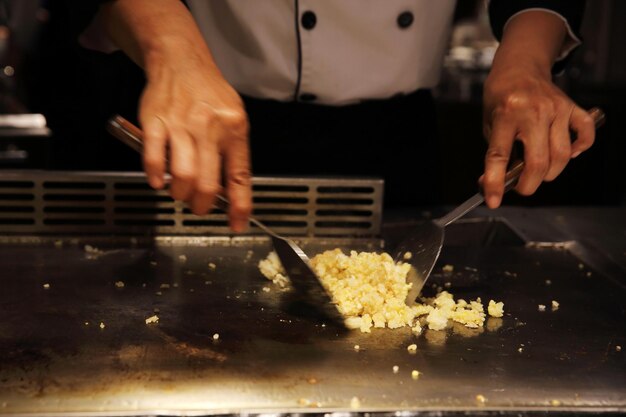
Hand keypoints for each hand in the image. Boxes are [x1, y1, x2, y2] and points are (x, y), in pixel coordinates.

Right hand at [139, 49, 251, 230]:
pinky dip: (155, 176)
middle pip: (208, 184)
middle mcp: (209, 128)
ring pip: (182, 177)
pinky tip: (158, 180)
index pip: (240, 177)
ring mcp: (181, 125)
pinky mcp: (154, 122)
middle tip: (200, 206)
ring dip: (180, 194)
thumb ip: (233, 153)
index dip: (239, 206)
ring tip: (180, 192)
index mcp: (234, 129)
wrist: (181, 61)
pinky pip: (152, 158)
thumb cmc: (210, 94)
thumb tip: (230, 192)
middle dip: (203, 206)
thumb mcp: (234, 119)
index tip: (237, 224)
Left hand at [480, 10, 595, 208]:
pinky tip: (567, 154)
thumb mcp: (489, 125)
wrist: (519, 68)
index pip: (499, 156)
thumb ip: (494, 155)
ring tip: (537, 171)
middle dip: (528, 185)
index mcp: (506, 115)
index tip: (493, 200)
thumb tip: (494, 186)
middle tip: (520, 187)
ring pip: (562, 156)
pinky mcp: (573, 108)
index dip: (495, 182)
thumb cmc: (501, 99)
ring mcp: (557, 109)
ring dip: (549, 173)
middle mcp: (534, 111)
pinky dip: (579, 150)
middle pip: (538, 162)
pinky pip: (585, 135)